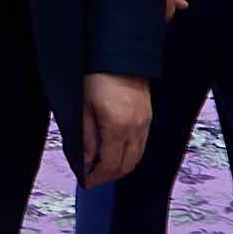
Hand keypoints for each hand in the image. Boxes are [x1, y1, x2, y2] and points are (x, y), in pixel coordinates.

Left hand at [73, 72, 152, 188]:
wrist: (119, 52)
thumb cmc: (97, 75)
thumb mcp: (83, 107)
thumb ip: (85, 138)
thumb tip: (85, 162)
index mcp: (117, 126)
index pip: (110, 165)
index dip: (97, 177)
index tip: (86, 182)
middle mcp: (136, 128)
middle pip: (126, 165)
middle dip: (109, 176)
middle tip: (92, 177)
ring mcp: (146, 122)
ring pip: (136, 157)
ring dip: (121, 166)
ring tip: (102, 165)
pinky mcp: (149, 116)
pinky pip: (142, 144)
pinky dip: (130, 153)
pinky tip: (116, 150)